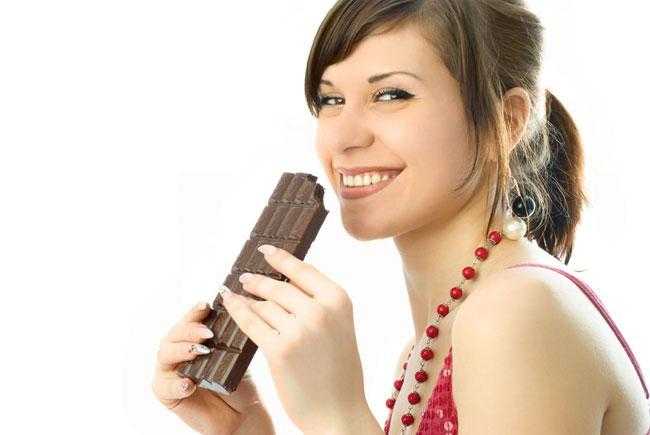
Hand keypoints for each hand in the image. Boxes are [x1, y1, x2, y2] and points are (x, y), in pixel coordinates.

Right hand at [152, 301, 268, 434]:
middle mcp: (178, 352)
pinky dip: (176, 385)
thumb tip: (237, 309)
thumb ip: (230, 335)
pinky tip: (189, 384)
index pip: (189, 321)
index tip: (206, 305)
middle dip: (189, 330)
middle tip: (208, 333)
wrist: (243, 413)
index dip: (194, 312)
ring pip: (165, 354)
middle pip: (173, 334)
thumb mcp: (237, 355)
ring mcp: (171, 373)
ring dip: (182, 350)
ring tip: (200, 352)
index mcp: (192, 339)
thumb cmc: (239, 381)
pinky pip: (164, 387)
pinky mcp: (168, 394)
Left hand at [220, 244, 368, 431]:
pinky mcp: (278, 350)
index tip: (265, 250)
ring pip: (263, 304)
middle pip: (279, 286)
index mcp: (339, 300)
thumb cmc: (340, 372)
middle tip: (245, 276)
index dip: (281, 258)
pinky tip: (229, 303)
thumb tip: (284, 282)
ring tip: (238, 293)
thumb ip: (318, 303)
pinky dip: (237, 310)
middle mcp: (320, 311)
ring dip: (248, 298)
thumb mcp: (340, 327)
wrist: (339, 412)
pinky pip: (251, 322)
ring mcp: (299, 330)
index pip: (303, 269)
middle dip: (258, 280)